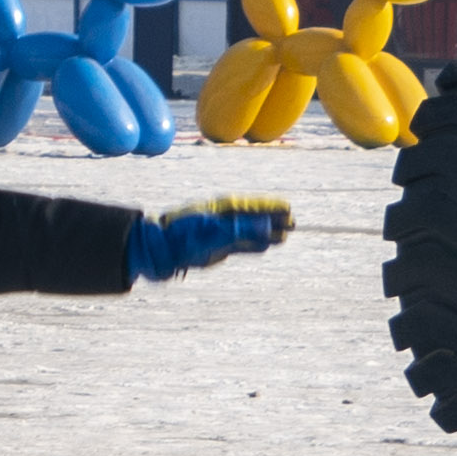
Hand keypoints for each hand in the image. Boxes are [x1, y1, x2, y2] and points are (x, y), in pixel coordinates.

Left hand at [129, 200, 290, 282]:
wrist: (163, 249)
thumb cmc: (186, 235)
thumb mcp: (215, 232)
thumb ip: (242, 229)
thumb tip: (267, 226)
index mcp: (224, 208)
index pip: (254, 206)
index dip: (271, 209)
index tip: (288, 210)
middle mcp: (226, 219)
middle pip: (255, 219)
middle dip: (273, 221)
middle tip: (293, 223)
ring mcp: (223, 233)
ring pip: (251, 233)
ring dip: (267, 233)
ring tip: (284, 235)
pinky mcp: (219, 247)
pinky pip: (243, 245)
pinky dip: (255, 245)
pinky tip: (266, 245)